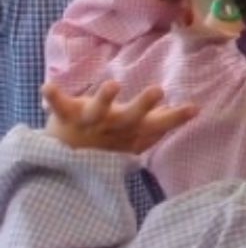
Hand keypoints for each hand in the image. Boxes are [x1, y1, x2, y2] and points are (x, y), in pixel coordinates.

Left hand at [43, 81, 195, 154]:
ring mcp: (89, 122)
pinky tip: (47, 86)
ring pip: (97, 110)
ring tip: (113, 85)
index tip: (194, 108)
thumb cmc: (109, 140)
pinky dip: (53, 97)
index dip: (175, 117)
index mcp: (131, 129)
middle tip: (158, 90)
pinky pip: (60, 106)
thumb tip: (197, 109)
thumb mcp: (139, 134)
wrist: (64, 162)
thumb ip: (166, 121)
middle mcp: (112, 127)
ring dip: (104, 98)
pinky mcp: (67, 117)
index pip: (157, 123)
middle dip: (143, 104)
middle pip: (129, 117)